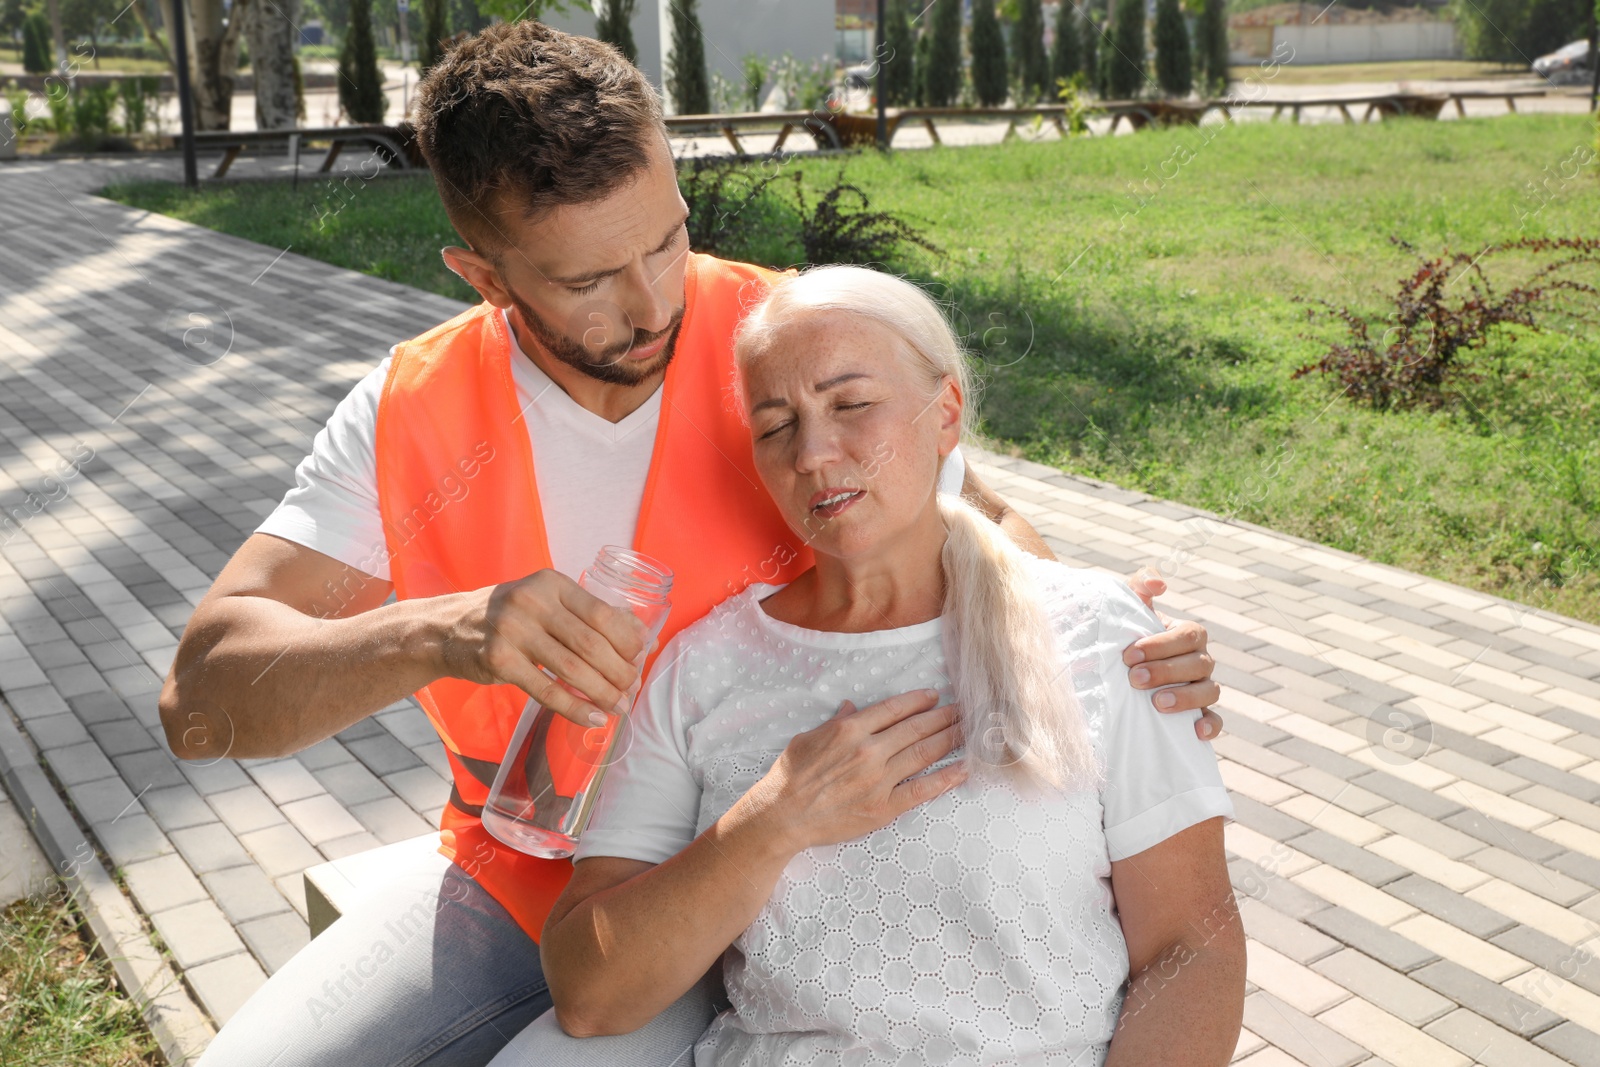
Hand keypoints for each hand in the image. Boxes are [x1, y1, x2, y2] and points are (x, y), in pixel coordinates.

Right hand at [440, 569, 650, 725]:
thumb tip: (643, 638)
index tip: (641, 659)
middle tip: (632, 689)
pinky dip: (575, 709)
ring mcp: (512, 631)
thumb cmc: (509, 616)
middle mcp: (532, 602)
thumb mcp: (545, 601)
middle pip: (591, 644)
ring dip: (602, 693)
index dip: (628, 640)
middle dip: (620, 671)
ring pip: (572, 669)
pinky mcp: (498, 661)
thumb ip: (588, 614)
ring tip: (619, 707)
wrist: (447, 628)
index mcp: (551, 583)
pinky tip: (594, 718)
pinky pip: (546, 691)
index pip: (602, 613)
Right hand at [738, 689, 965, 853]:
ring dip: (949, 739)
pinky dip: (946, 778)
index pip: (894, 708)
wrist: (781, 815)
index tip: (935, 696)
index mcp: (850, 730)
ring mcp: (878, 780)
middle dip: (943, 716)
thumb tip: (852, 707)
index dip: (919, 700)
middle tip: (964, 709)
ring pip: (923, 753)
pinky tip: (964, 768)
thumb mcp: (808, 738)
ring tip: (968, 730)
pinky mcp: (882, 807)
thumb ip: (835, 722)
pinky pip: (922, 790)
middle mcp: (868, 751)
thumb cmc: (790, 776)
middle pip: (916, 728)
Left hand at [1126, 567, 1223, 741]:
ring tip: (1157, 704)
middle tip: (1134, 679)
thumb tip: (1159, 584)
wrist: (1120, 675)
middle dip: (1165, 671)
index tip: (1129, 655)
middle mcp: (1201, 661)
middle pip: (1198, 664)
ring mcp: (1203, 688)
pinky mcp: (1201, 715)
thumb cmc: (1127, 638)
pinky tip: (1195, 731)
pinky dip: (1211, 726)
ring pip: (1209, 691)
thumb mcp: (1130, 610)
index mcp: (1188, 635)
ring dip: (1185, 698)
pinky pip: (1217, 721)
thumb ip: (1139, 587)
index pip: (1188, 635)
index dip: (1161, 645)